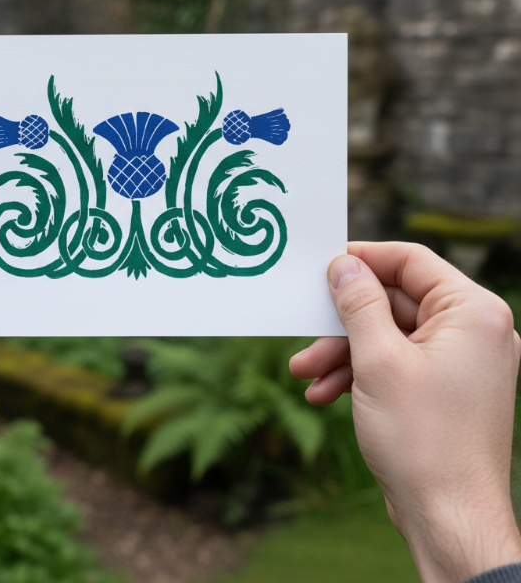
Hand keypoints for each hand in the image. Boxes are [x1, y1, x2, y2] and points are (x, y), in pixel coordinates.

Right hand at [291, 242, 520, 582]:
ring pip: (388, 335)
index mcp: (473, 313)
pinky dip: (359, 373)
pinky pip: (396, 363)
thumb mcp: (377, 359)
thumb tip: (343, 264)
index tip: (322, 264)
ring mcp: (459, 362)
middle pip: (393, 301)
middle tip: (305, 334)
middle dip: (343, 323)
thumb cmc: (423, 440)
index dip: (363, 258)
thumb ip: (358, 303)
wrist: (449, 520)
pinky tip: (324, 394)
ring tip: (306, 374)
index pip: (411, 261)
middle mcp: (474, 331)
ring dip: (343, 353)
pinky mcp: (443, 388)